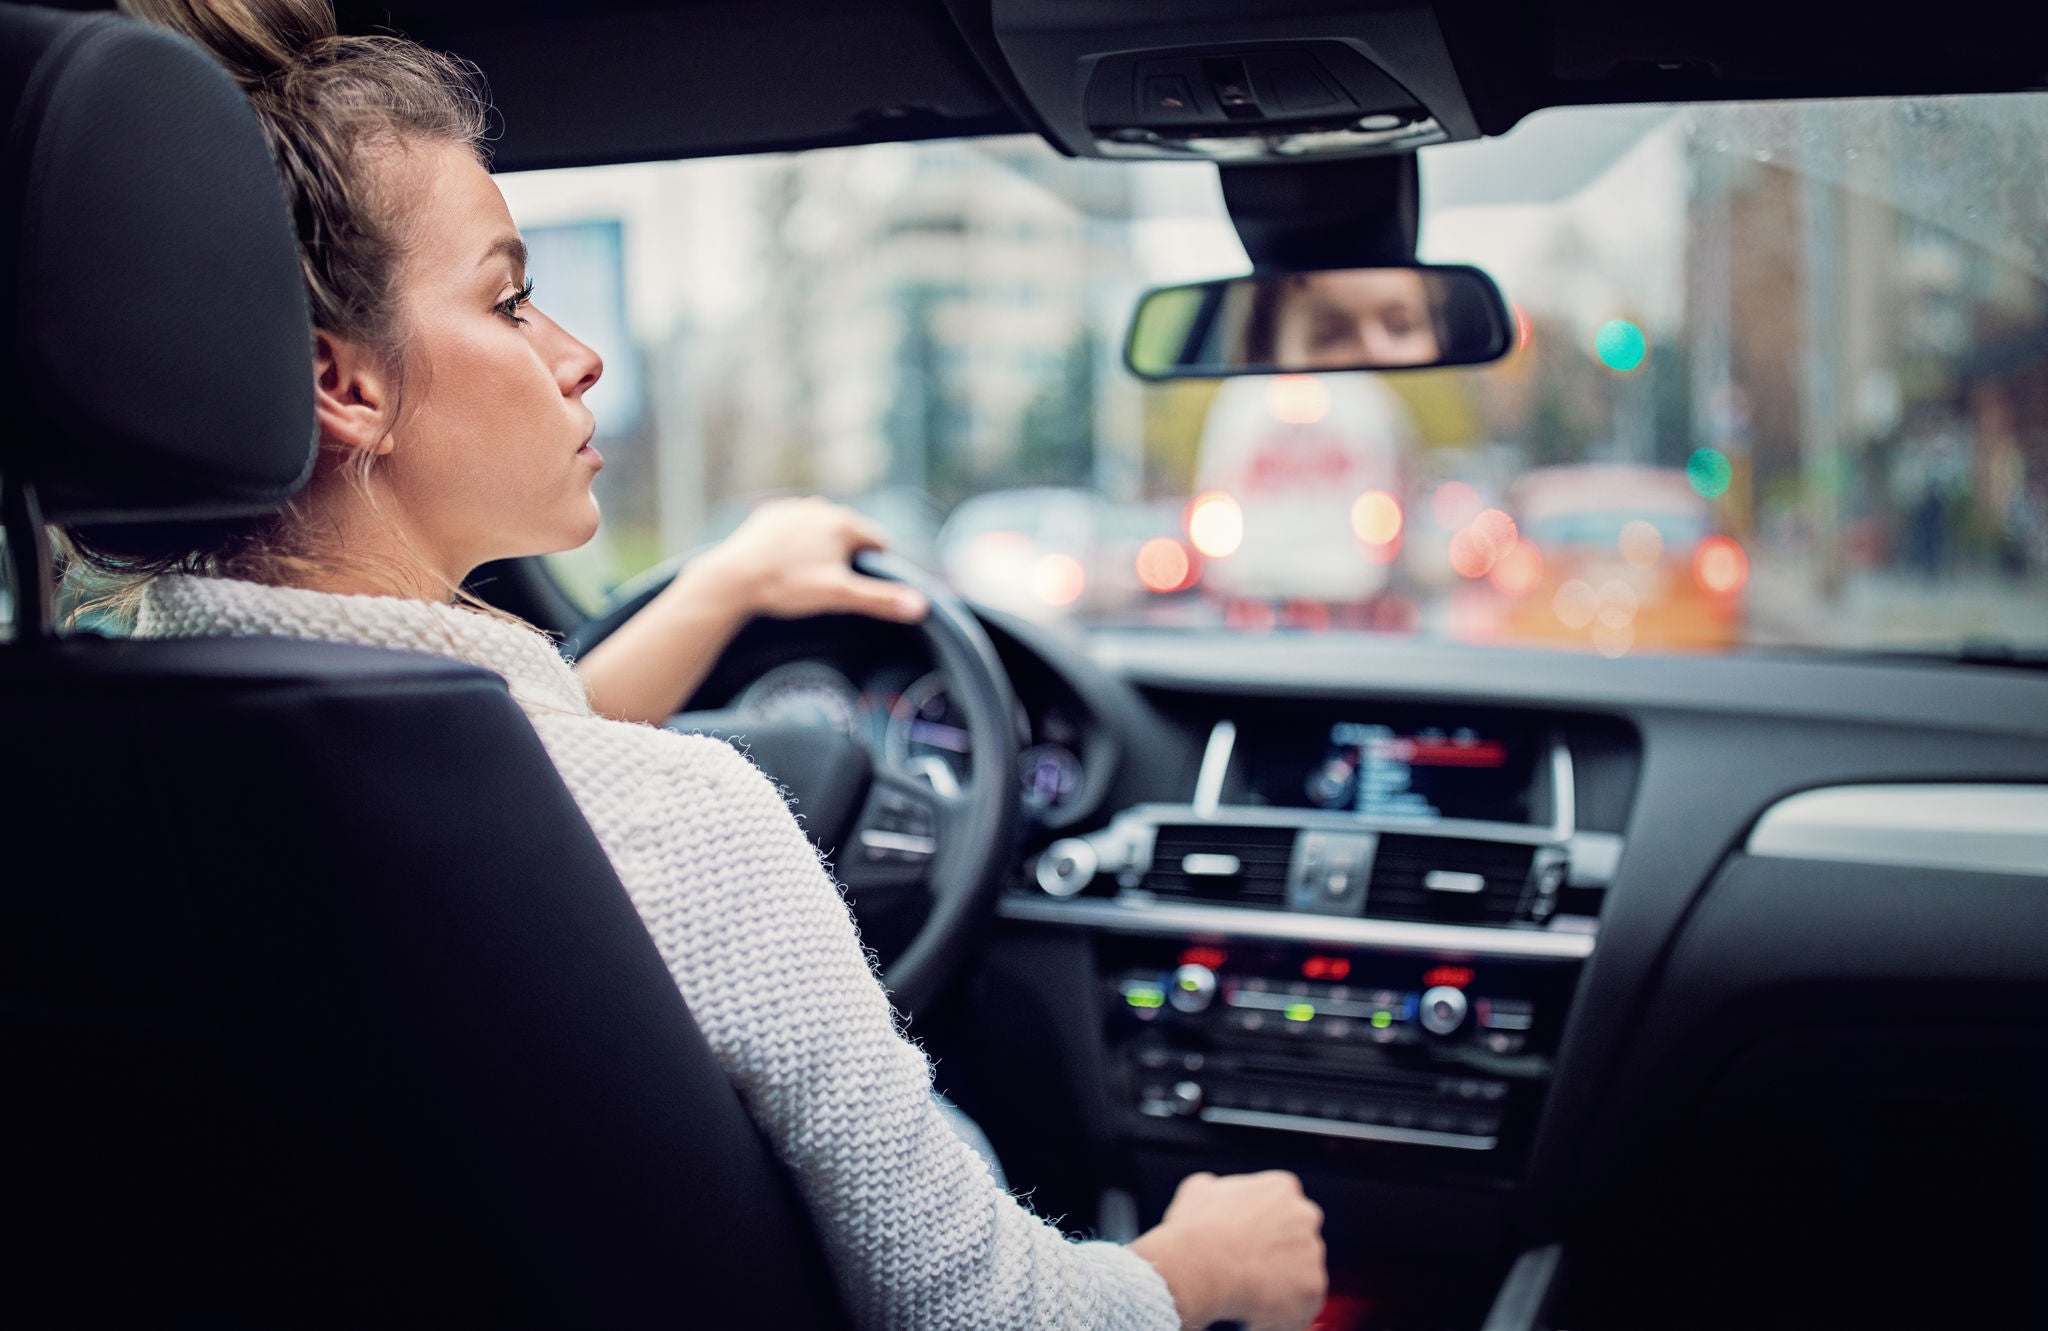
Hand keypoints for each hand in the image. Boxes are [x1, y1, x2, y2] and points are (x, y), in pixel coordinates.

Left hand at [684, 496, 927, 624]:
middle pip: (850, 534)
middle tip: (830, 585)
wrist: (732, 577)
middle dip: (847, 556)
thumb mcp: (838, 596)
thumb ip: (880, 599)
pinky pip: (795, 527)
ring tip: (806, 576)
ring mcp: (794, 508)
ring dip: (822, 547)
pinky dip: (796, 542)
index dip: (876, 566)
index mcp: (844, 523)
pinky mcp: (770, 514)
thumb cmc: (787, 586)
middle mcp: (822, 507)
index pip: (878, 542)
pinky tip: (785, 563)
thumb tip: (921, 607)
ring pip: (822, 529)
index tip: (860, 586)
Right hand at [1128, 1171, 1327, 1330]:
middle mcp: (1305, 1216)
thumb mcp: (1198, 1191)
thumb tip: (1217, 1192)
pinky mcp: (1313, 1289)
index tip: (1248, 1242)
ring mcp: (1312, 1253)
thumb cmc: (1194, 1230)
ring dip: (1282, 1283)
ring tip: (1251, 1294)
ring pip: (1301, 1272)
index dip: (1263, 1227)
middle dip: (1279, 1253)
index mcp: (1281, 1188)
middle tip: (1251, 1269)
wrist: (1197, 1268)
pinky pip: (1302, 1303)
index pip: (1281, 1206)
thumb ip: (1220, 1189)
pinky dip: (1284, 1310)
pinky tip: (1258, 1311)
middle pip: (1297, 1238)